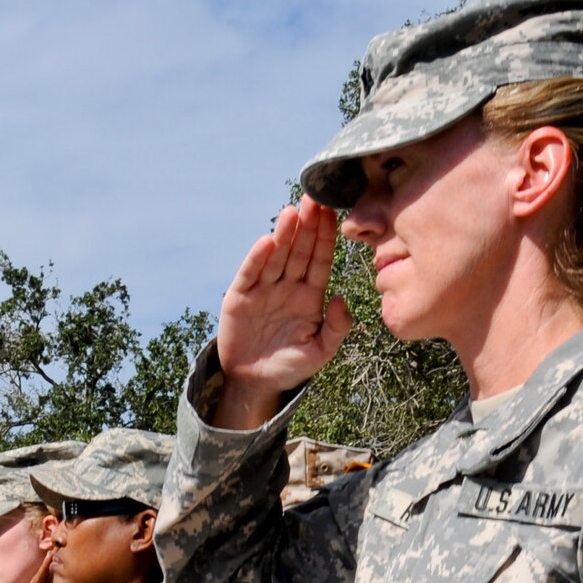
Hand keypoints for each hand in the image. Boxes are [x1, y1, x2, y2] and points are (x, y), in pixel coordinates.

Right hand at [10, 533, 75, 582]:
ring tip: (64, 541)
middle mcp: (54, 581)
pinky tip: (51, 556)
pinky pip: (41, 574)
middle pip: (62, 563)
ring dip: (57, 554)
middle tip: (78, 538)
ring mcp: (44, 582)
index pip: (72, 570)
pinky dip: (45, 565)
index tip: (91, 549)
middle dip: (69, 552)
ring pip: (52, 565)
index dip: (80, 560)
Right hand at [213, 197, 354, 429]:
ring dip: (284, 234)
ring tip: (292, 212)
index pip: (320, 259)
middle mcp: (288, 287)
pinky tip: (266, 242)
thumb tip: (342, 298)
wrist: (254, 384)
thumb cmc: (290, 367)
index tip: (333, 211)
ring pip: (277, 256)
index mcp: (310, 295)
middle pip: (299, 250)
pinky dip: (257, 258)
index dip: (326, 236)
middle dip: (307, 225)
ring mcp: (263, 290)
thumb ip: (337, 328)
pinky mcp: (240, 297)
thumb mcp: (320, 352)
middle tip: (314, 198)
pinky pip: (250, 274)